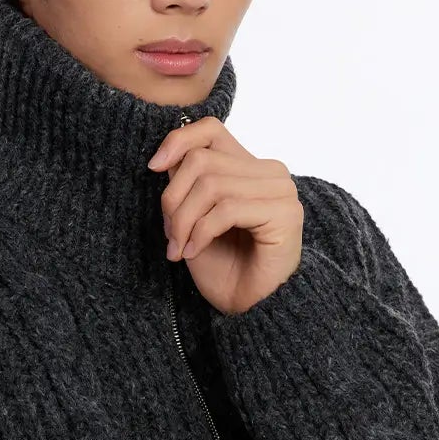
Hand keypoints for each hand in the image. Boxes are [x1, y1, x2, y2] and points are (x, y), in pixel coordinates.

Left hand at [147, 117, 302, 314]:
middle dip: (173, 199)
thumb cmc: (224, 267)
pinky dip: (201, 232)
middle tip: (169, 235)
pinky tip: (194, 252)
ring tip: (178, 248)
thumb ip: (187, 184)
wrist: (252, 310)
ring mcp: (280, 191)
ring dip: (183, 221)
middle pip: (202, 161)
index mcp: (250, 167)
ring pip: (211, 185)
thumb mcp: (193, 218)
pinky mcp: (284, 213)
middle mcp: (270, 172)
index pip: (210, 130)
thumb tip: (167, 157)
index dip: (177, 141)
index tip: (154, 168)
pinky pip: (227, 209)